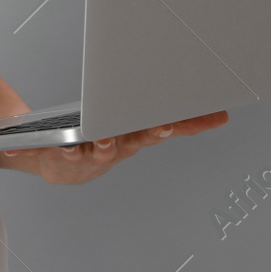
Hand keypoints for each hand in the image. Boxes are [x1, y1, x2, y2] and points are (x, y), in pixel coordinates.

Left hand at [0, 110, 228, 184]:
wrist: (54, 159)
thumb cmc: (99, 138)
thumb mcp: (133, 126)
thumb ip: (169, 120)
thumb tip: (216, 112)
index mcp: (133, 136)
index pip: (164, 127)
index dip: (186, 123)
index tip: (207, 116)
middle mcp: (116, 147)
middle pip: (137, 140)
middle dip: (150, 134)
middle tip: (162, 126)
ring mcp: (89, 155)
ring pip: (100, 151)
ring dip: (103, 147)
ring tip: (104, 140)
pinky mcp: (60, 158)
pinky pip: (57, 154)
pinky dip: (56, 153)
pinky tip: (56, 149)